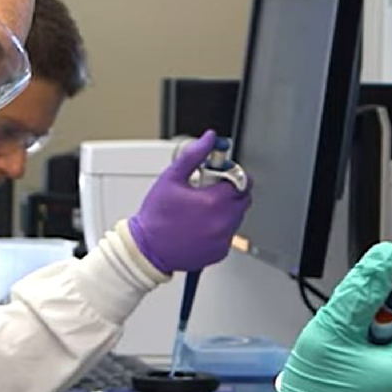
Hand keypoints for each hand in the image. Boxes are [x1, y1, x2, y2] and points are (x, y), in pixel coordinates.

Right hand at [127, 129, 252, 274]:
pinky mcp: (220, 252)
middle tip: (208, 191)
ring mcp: (222, 239)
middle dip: (230, 191)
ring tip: (200, 209)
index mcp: (214, 201)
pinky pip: (228, 234)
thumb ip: (194, 155)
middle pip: (243, 199)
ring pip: (237, 217)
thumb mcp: (172, 178)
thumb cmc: (156, 216)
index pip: (242, 181)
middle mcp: (222, 222)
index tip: (220, 175)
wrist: (147, 249)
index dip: (231, 174)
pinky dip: (219, 228)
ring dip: (225, 209)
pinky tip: (200, 225)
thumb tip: (209, 139)